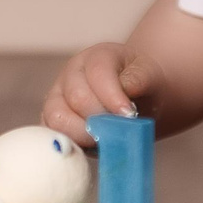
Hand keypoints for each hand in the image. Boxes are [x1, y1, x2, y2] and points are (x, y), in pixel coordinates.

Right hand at [43, 43, 163, 144]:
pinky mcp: (53, 120)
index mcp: (97, 57)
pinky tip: (91, 146)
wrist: (140, 96)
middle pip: (77, 97)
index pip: (98, 74)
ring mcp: (58, 97)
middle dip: (101, 119)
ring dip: (83, 134)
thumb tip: (127, 90)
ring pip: (57, 117)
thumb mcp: (149, 76)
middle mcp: (71, 74)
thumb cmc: (143, 85)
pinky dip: (71, 143)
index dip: (113, 97)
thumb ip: (139, 80)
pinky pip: (53, 134)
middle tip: (119, 130)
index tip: (130, 115)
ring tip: (105, 140)